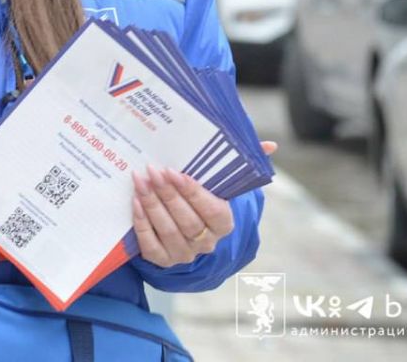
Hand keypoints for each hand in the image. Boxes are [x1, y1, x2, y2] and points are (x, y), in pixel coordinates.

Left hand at [131, 141, 276, 266]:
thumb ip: (243, 163)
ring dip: (151, 204)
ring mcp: (184, 254)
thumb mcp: (222, 183)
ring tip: (140, 181)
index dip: (193, 192)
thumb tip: (271, 145)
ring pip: (168, 231)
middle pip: (186, 220)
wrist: (186, 232)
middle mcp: (206, 242)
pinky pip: (150, 245)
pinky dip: (141, 224)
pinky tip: (134, 202)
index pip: (212, 210)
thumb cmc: (204, 199)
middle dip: (167, 194)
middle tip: (152, 171)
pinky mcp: (163, 261)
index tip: (175, 172)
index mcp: (224, 223)